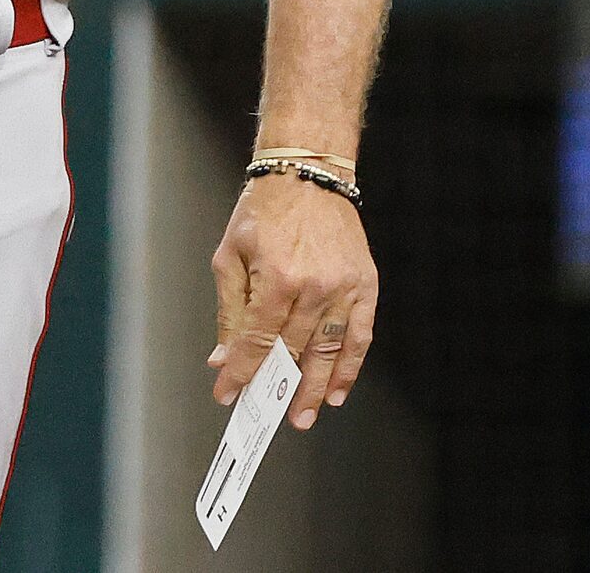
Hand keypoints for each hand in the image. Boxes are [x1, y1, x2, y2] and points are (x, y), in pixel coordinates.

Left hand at [207, 172, 376, 429]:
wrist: (308, 174)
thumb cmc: (263, 211)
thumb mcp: (231, 255)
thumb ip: (230, 311)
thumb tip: (223, 357)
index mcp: (277, 276)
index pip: (257, 339)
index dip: (242, 370)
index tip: (228, 393)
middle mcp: (315, 285)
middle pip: (294, 350)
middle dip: (276, 386)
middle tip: (265, 415)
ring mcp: (345, 287)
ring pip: (329, 351)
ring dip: (316, 388)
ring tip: (303, 415)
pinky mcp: (365, 285)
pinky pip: (360, 336)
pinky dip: (350, 367)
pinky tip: (338, 391)